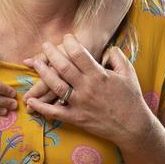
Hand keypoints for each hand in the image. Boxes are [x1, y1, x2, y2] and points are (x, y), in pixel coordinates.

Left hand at [24, 35, 153, 150]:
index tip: (66, 37)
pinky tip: (31, 101)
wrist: (133, 126)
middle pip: (64, 67)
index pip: (80, 54)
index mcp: (99, 75)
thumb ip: (116, 57)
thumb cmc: (131, 98)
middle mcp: (87, 88)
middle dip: (52, 53)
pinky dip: (42, 107)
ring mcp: (80, 104)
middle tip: (46, 44)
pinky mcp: (76, 118)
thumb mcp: (128, 72)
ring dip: (44, 73)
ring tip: (36, 63)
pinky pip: (55, 112)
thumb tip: (106, 47)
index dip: (70, 43)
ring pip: (56, 85)